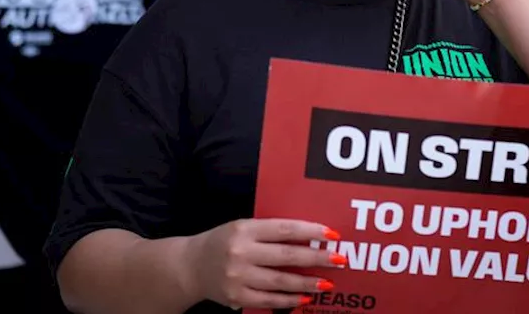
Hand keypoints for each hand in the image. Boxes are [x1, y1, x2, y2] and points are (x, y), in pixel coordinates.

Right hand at [184, 218, 342, 309]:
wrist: (189, 266)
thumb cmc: (223, 242)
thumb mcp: (243, 228)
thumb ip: (271, 232)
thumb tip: (311, 237)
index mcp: (245, 229)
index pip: (285, 229)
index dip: (311, 232)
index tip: (333, 234)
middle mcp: (241, 252)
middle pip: (287, 256)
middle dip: (316, 258)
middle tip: (339, 259)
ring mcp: (238, 277)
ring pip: (280, 282)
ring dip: (307, 283)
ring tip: (327, 283)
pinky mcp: (236, 297)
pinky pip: (269, 301)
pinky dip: (289, 301)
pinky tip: (305, 298)